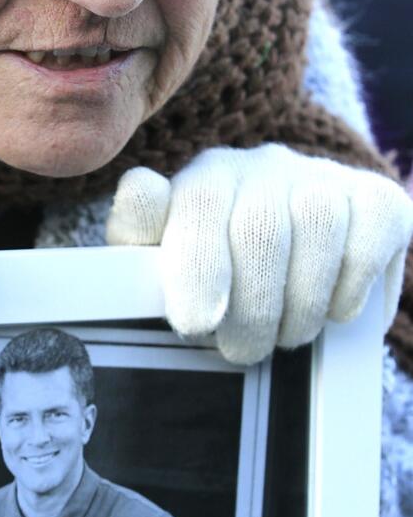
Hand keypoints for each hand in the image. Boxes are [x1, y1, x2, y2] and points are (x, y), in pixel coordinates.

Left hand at [106, 144, 412, 363]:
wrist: (281, 253)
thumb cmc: (209, 264)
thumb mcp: (159, 255)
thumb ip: (139, 229)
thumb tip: (141, 189)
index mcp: (204, 178)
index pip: (199, 205)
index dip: (198, 265)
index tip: (196, 322)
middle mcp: (262, 165)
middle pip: (260, 230)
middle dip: (250, 309)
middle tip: (240, 350)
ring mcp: (321, 177)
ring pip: (317, 229)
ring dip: (300, 304)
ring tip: (282, 336)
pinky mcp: (375, 199)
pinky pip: (369, 239)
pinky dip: (349, 289)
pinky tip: (330, 312)